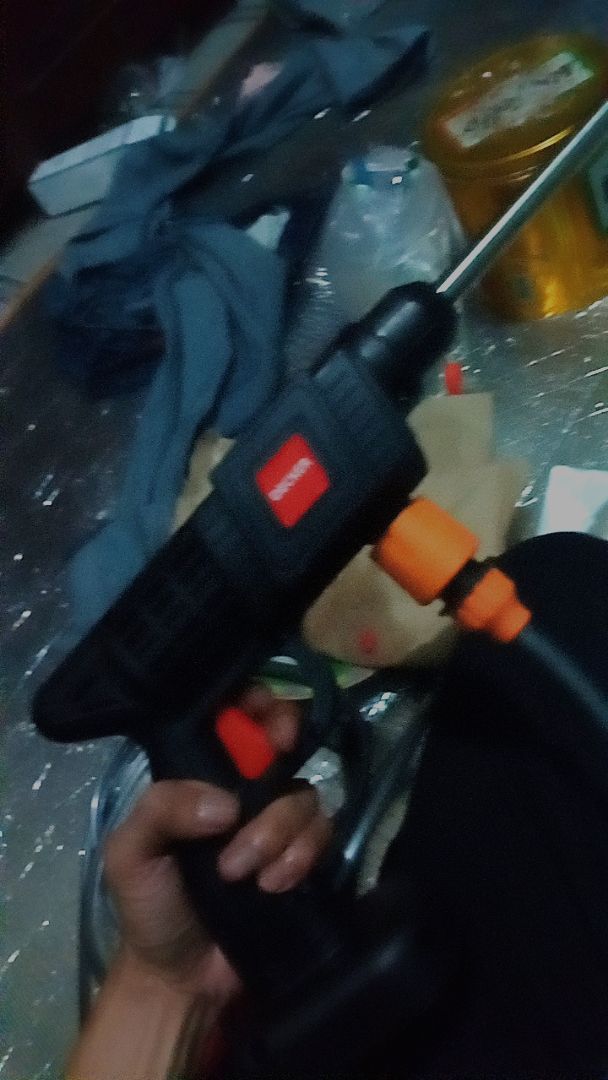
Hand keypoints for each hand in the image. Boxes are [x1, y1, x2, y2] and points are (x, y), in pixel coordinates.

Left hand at [103, 686, 332, 1001]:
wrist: (182, 977)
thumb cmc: (150, 904)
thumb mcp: (132, 852)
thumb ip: (162, 809)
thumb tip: (226, 805)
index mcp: (201, 773)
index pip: (235, 713)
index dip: (255, 701)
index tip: (259, 717)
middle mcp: (245, 786)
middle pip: (285, 733)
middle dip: (285, 735)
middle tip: (278, 755)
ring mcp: (277, 820)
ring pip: (303, 792)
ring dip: (275, 831)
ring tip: (240, 872)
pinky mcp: (304, 855)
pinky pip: (322, 833)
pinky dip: (299, 857)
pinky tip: (272, 885)